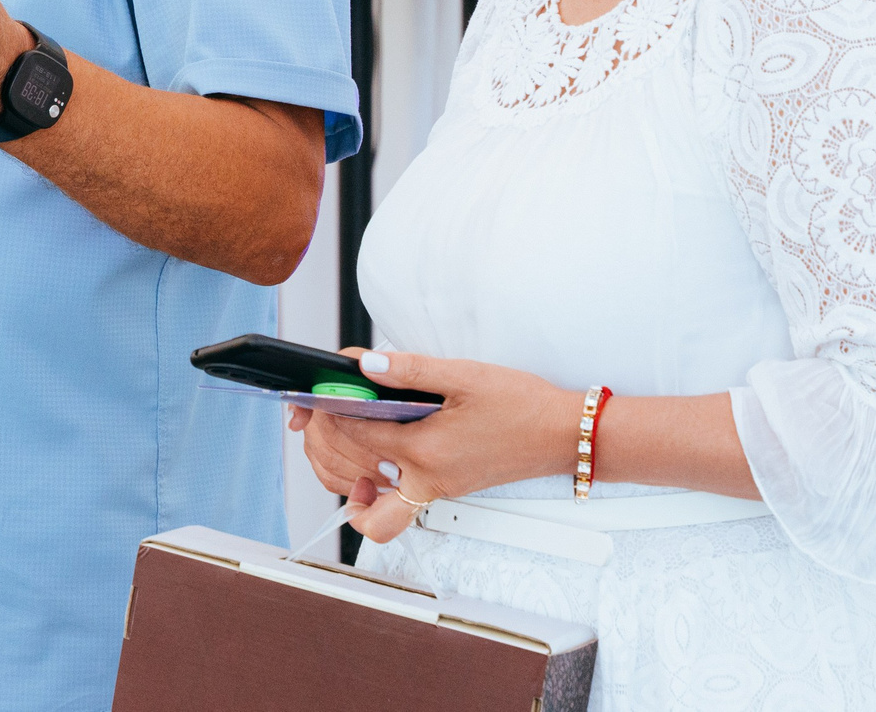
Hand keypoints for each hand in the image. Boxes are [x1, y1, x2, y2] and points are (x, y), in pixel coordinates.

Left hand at [291, 348, 579, 543]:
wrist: (561, 436)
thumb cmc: (521, 405)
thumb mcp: (463, 375)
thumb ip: (409, 369)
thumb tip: (363, 365)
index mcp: (426, 449)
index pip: (355, 431)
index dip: (329, 406)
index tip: (319, 388)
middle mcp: (425, 479)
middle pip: (350, 468)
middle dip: (323, 438)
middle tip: (313, 412)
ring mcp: (433, 492)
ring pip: (368, 507)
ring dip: (338, 473)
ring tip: (329, 438)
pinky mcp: (442, 493)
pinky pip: (393, 511)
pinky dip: (370, 498)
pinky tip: (366, 470)